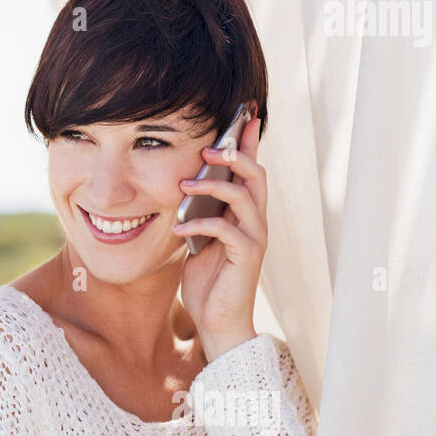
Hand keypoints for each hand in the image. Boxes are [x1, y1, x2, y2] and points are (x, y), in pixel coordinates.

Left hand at [172, 113, 266, 360]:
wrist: (217, 320)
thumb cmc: (207, 280)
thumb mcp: (200, 238)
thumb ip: (200, 212)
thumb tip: (185, 185)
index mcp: (245, 213)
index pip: (251, 170)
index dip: (248, 143)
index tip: (243, 115)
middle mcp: (256, 221)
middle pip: (257, 175)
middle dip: (235, 155)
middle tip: (208, 148)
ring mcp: (254, 238)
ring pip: (245, 197)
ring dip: (214, 185)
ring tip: (185, 185)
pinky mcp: (246, 257)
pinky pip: (227, 230)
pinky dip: (200, 225)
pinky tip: (178, 229)